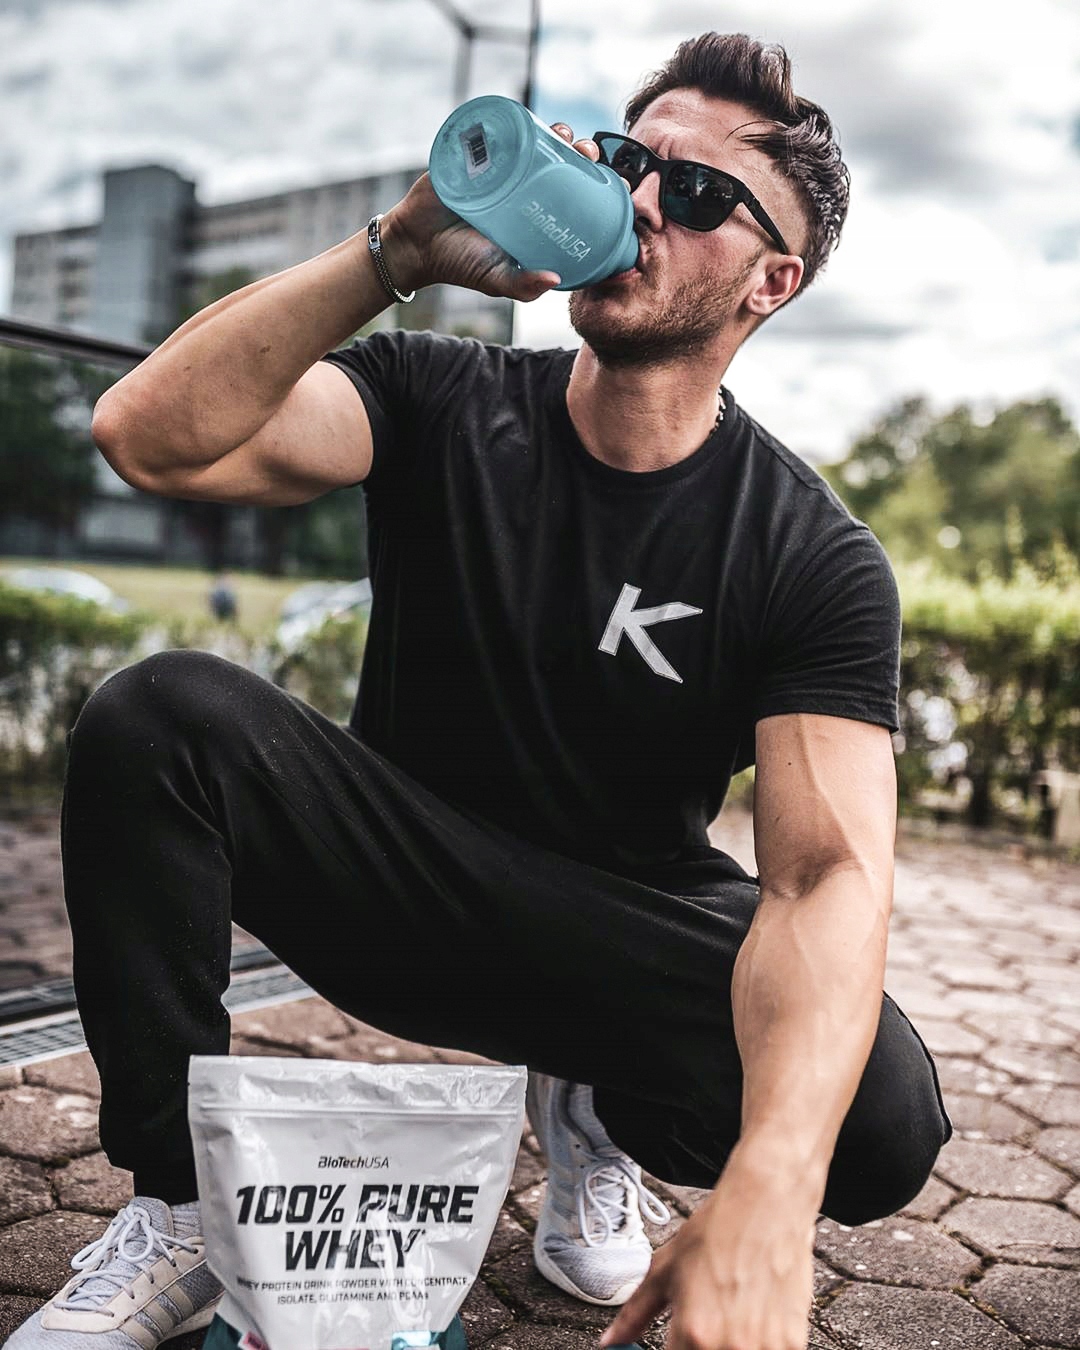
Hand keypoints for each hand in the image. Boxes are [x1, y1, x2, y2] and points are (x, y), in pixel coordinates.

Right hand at [378, 123, 599, 301]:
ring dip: (556, 133)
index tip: (616, 184)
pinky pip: (498, 130)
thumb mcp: (496, 279)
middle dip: (581, 154)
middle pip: (561, 164)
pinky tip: (530, 119)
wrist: (415, 245)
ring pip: (536, 142)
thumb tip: (552, 279)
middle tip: (587, 155)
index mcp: (534, 215)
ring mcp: (500, 168)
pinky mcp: (475, 152)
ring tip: (564, 135)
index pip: (573, 197)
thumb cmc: (460, 263)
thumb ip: (522, 285)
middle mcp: (523, 188)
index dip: (595, 188)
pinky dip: (515, 120)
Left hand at [600, 1156, 816, 1349]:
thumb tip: (610, 1341)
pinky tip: (751, 1317)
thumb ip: (634, 1314)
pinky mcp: (793, 1344)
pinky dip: (756, 1343)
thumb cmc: (716, 1231)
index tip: (674, 1345)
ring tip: (729, 1317)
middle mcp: (730, 1348)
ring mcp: (765, 1348)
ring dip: (728, 1347)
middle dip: (697, 1349)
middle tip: (702, 1329)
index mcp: (693, 1333)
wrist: (767, 1206)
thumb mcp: (664, 1269)